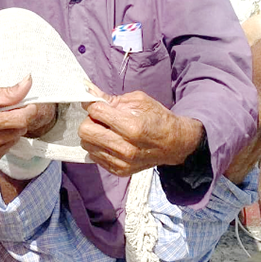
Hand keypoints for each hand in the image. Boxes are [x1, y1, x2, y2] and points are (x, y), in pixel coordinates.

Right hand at [0, 77, 38, 169]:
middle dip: (16, 120)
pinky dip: (1, 143)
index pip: (21, 120)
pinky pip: (3, 152)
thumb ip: (10, 92)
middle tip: (4, 112)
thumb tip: (29, 83)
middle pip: (18, 132)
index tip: (29, 105)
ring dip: (9, 132)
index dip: (29, 111)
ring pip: (12, 143)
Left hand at [78, 81, 203, 176]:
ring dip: (92, 135)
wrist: (175, 144)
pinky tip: (110, 141)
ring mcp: (122, 162)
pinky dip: (98, 147)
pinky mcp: (120, 171)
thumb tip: (88, 91)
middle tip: (100, 119)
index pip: (96, 112)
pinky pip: (94, 157)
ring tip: (106, 130)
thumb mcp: (139, 101)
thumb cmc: (157, 118)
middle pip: (85, 131)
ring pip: (87, 145)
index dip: (95, 106)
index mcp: (133, 127)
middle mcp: (126, 148)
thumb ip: (111, 98)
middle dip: (90, 121)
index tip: (99, 105)